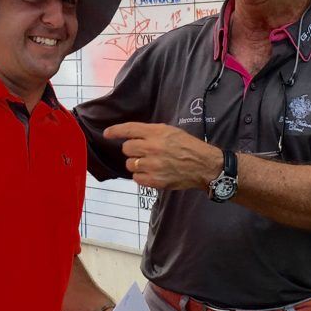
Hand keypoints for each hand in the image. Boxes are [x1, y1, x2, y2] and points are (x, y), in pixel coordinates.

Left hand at [104, 122, 221, 189]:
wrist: (204, 165)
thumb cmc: (188, 147)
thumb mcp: (170, 131)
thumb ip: (151, 133)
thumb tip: (132, 136)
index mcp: (157, 132)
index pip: (129, 130)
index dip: (115, 131)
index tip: (107, 134)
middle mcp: (152, 148)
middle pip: (127, 149)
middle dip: (132, 150)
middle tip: (144, 152)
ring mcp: (153, 165)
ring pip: (130, 164)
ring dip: (137, 164)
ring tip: (151, 163)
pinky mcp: (155, 180)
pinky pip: (136, 178)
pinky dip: (142, 176)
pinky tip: (153, 172)